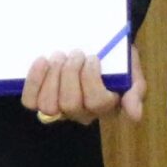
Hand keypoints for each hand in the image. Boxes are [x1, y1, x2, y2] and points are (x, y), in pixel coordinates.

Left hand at [20, 49, 138, 124]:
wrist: (98, 49)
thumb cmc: (117, 62)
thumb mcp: (132, 72)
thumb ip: (135, 92)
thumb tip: (135, 116)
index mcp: (105, 107)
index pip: (96, 102)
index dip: (91, 78)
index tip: (92, 57)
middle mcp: (81, 113)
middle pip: (70, 104)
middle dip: (70, 74)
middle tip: (76, 53)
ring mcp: (59, 109)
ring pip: (48, 106)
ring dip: (51, 77)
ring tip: (59, 56)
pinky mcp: (40, 101)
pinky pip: (30, 101)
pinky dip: (33, 81)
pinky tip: (42, 61)